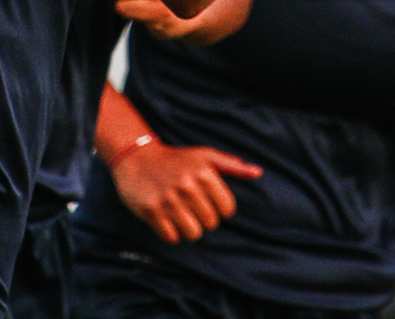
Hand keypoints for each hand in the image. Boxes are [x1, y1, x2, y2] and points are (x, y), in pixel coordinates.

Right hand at [111, 141, 262, 243]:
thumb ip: (232, 165)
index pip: (227, 209)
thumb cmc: (176, 159)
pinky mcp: (151, 211)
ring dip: (188, 228)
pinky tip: (166, 218)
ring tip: (180, 214)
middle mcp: (187, 185)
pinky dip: (171, 233)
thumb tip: (258, 172)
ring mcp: (168, 199)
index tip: (207, 200)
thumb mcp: (204, 156)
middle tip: (190, 206)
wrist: (136, 157)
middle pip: (211, 223)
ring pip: (193, 233)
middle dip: (203, 218)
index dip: (219, 208)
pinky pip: (172, 238)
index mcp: (204, 172)